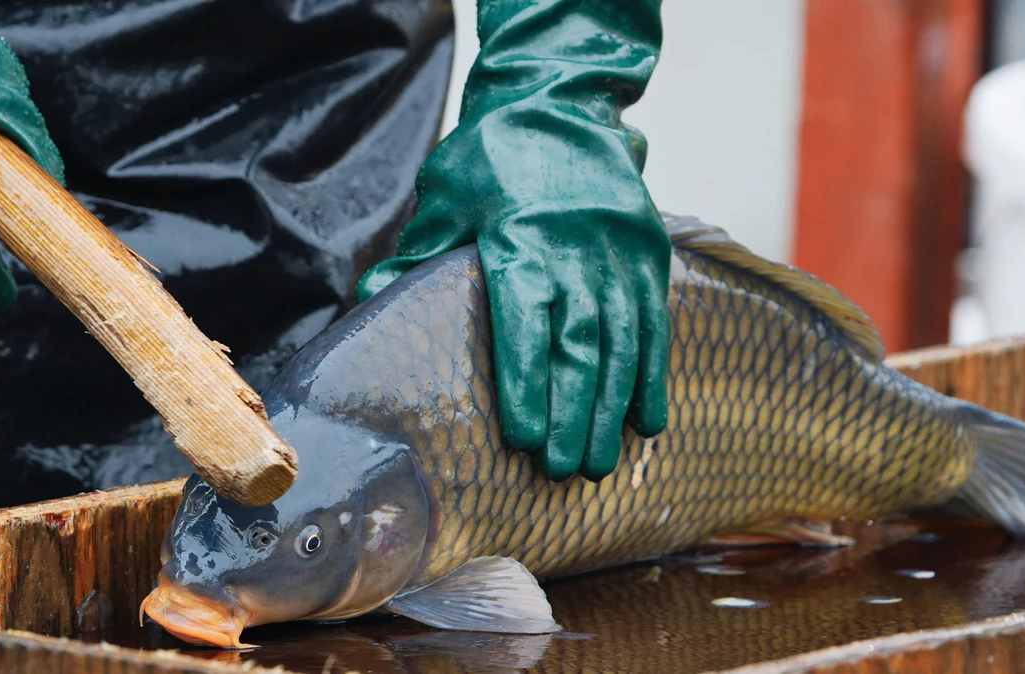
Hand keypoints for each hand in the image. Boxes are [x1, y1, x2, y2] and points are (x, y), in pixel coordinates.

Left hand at [357, 0, 669, 479]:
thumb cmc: (491, 153)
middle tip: (564, 471)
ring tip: (601, 463)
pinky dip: (653, 373)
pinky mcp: (650, 250)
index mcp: (520, 233)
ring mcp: (620, 248)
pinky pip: (655, 321)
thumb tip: (369, 300)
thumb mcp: (445, 193)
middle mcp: (577, 244)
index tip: (524, 436)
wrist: (562, 101)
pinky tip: (649, 420)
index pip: (525, 317)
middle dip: (573, 411)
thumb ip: (418, 252)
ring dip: (613, 406)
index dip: (527, 379)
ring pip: (622, 338)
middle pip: (579, 340)